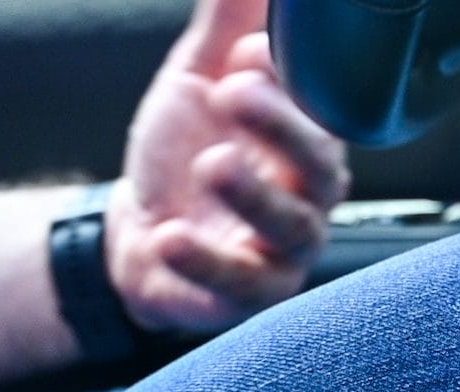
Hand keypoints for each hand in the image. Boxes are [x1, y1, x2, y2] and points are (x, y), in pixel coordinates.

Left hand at [106, 0, 349, 335]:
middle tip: (235, 93)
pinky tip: (169, 237)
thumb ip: (224, 29)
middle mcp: (308, 196)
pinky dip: (206, 262)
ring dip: (253, 195)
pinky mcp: (249, 295)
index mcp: (305, 140)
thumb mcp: (196, 82)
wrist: (140, 238)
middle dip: (282, 129)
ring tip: (212, 164)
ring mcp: (283, 250)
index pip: (317, 110)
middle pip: (319, 167)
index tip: (245, 52)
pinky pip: (238, 283)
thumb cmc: (184, 157)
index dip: (289, 84)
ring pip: (290, 227)